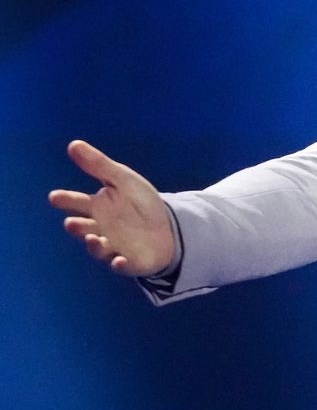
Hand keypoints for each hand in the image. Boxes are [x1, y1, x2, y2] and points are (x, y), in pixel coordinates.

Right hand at [49, 140, 174, 276]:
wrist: (168, 225)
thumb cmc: (140, 203)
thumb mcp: (123, 180)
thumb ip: (99, 165)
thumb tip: (73, 144)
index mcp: (97, 207)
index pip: (77, 202)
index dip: (66, 200)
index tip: (55, 197)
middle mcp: (100, 228)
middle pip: (84, 228)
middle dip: (77, 227)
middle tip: (71, 222)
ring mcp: (113, 246)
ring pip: (99, 248)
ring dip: (94, 245)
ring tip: (92, 238)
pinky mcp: (129, 261)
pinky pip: (122, 265)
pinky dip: (119, 264)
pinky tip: (120, 260)